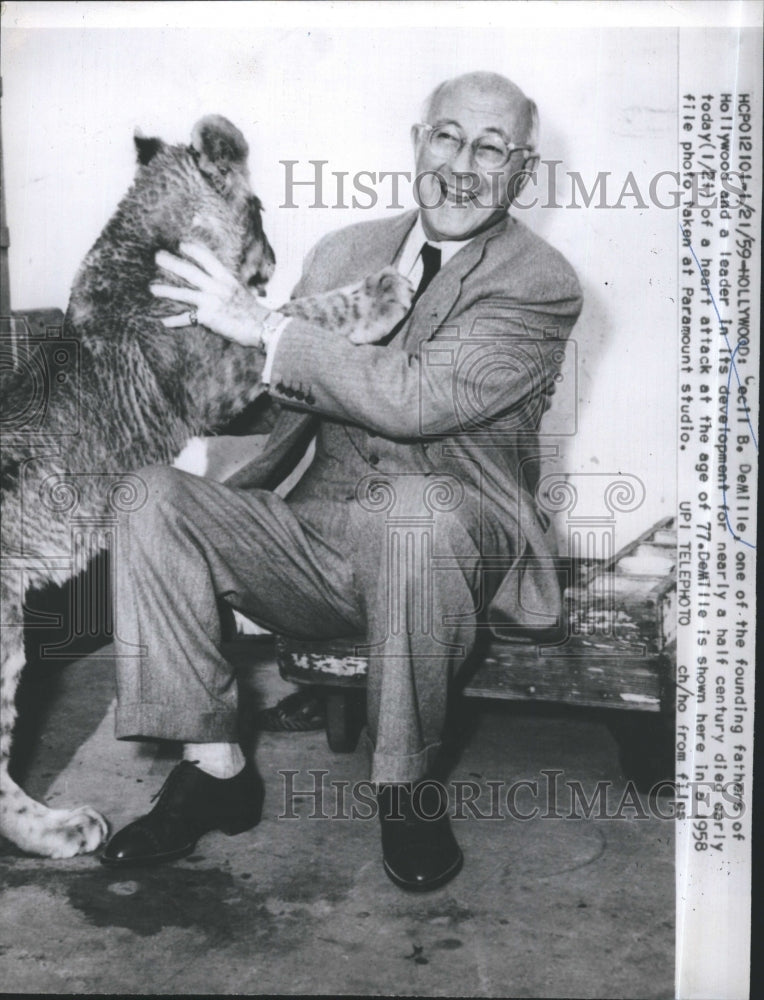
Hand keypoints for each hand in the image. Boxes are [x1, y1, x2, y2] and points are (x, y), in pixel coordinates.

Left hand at [150, 242, 268, 346]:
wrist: (261, 327)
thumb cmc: (253, 312)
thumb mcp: (241, 292)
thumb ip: (227, 287)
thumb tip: (216, 285)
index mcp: (226, 279)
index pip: (208, 259)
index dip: (194, 251)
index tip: (182, 244)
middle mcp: (217, 287)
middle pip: (190, 272)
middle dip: (172, 263)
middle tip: (158, 257)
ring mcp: (211, 301)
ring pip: (183, 293)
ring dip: (166, 290)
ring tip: (152, 288)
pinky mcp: (208, 317)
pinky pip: (187, 318)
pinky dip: (175, 321)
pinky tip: (164, 321)